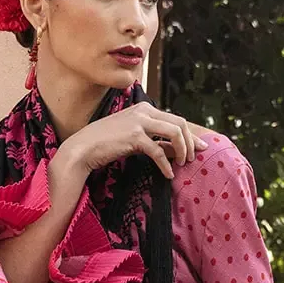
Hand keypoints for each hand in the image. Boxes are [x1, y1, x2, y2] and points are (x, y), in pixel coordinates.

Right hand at [54, 102, 211, 185]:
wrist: (83, 147)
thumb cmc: (107, 143)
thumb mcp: (135, 139)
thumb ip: (156, 140)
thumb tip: (176, 151)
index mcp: (145, 108)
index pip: (176, 119)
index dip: (191, 134)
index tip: (200, 147)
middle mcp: (144, 110)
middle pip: (180, 123)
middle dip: (190, 142)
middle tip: (192, 158)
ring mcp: (139, 122)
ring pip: (174, 133)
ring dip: (182, 150)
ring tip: (181, 165)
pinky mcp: (134, 136)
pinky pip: (158, 151)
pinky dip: (166, 164)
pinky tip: (168, 175)